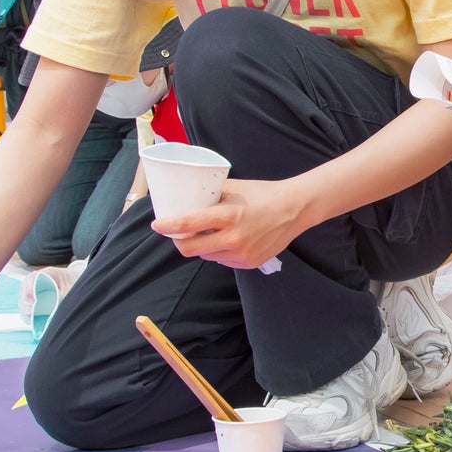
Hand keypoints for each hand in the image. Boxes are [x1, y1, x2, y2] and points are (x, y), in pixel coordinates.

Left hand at [152, 177, 310, 269]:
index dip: (168, 226)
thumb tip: (184, 196)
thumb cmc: (262, 194)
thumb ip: (209, 194)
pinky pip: (222, 260)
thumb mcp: (234, 188)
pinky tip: (229, 239)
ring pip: (206, 255)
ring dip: (202, 245)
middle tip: (176, 232)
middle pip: (190, 249)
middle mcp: (233, 238)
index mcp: (228, 215)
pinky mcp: (247, 263)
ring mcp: (241, 254)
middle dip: (179, 241)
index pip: (188, 224)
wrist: (294, 210)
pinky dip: (219, 251)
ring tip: (210, 231)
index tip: (157, 224)